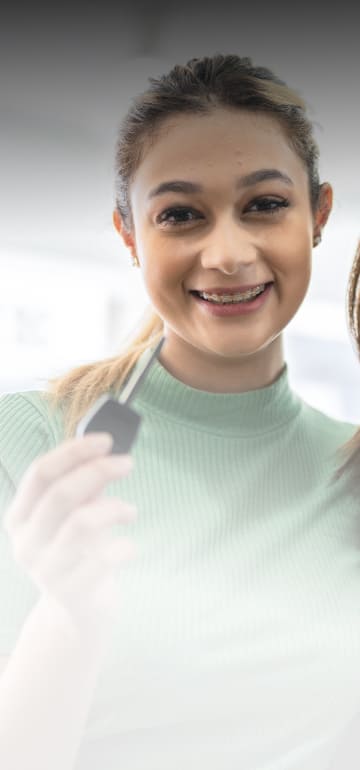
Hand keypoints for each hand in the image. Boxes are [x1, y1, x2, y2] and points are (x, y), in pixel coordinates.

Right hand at [3, 433, 135, 627]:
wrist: (78, 611)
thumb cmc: (78, 552)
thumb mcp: (74, 515)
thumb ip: (83, 486)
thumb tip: (105, 452)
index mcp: (20, 517)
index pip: (40, 473)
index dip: (73, 451)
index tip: (106, 440)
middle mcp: (26, 543)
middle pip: (61, 493)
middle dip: (99, 471)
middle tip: (127, 463)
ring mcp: (45, 570)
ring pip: (81, 522)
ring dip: (114, 507)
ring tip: (130, 511)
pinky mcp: (70, 592)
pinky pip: (103, 559)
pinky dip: (123, 546)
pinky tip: (130, 546)